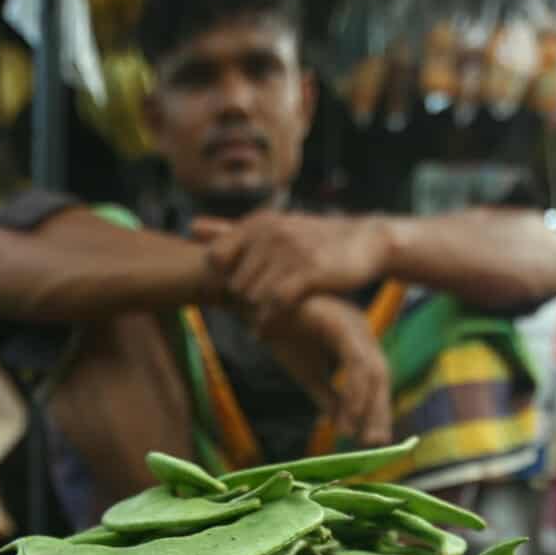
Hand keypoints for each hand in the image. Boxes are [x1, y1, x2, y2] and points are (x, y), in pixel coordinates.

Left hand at [194, 211, 392, 325]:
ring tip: (261, 321)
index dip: (221, 281)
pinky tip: (269, 330)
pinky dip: (269, 323)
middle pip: (235, 284)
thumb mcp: (271, 228)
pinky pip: (275, 306)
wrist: (365, 242)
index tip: (235, 292)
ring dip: (255, 315)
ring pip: (253, 297)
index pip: (215, 258)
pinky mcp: (309, 273)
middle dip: (242, 303)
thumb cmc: (313, 240)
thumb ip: (229, 231)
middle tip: (252, 314)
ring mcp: (290, 252)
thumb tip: (189, 227)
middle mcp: (271, 234)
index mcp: (258, 224)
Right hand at [257, 294, 392, 447]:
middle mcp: (360, 330)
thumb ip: (329, 397)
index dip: (377, 409)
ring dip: (367, 405)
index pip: (375, 380)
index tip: (374, 441)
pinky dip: (354, 388)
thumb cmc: (283, 332)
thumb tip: (345, 427)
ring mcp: (351, 324)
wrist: (255, 304)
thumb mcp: (309, 372)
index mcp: (357, 341)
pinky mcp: (338, 322)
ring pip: (372, 370)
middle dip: (379, 411)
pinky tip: (351, 412)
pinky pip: (354, 359)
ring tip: (360, 435)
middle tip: (375, 444)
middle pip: (380, 376)